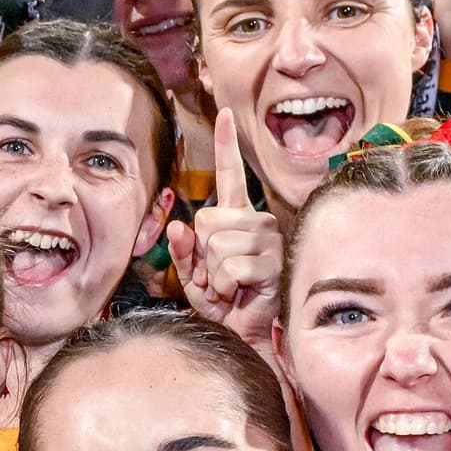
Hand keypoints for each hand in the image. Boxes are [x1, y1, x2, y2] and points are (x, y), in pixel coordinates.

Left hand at [161, 110, 284, 345]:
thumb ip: (182, 251)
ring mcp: (268, 240)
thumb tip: (177, 226)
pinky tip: (238, 293)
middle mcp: (257, 222)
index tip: (225, 114)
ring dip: (212, 275)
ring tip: (228, 288)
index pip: (230, 176)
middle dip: (200, 256)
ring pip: (216, 245)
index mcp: (237, 219)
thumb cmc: (222, 305)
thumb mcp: (192, 276)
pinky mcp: (273, 262)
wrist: (244, 336)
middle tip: (217, 278)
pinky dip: (223, 286)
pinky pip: (228, 267)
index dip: (226, 145)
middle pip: (206, 220)